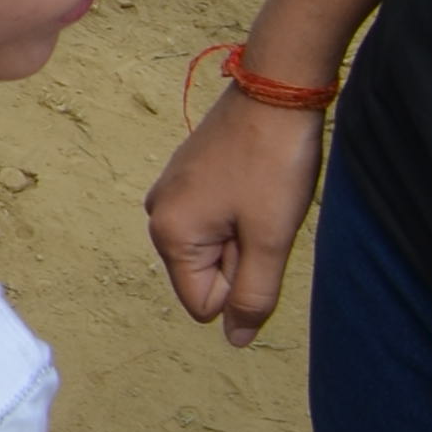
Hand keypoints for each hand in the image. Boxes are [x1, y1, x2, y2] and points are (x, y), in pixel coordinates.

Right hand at [147, 86, 330, 344]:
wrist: (274, 91)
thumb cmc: (273, 167)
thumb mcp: (269, 239)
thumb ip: (252, 296)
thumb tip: (235, 340)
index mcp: (169, 233)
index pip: (204, 302)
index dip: (243, 282)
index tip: (259, 237)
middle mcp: (157, 213)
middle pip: (206, 273)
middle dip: (242, 257)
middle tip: (265, 216)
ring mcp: (169, 190)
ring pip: (214, 244)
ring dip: (245, 233)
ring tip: (263, 197)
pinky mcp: (186, 173)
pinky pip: (213, 216)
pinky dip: (240, 210)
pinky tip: (256, 182)